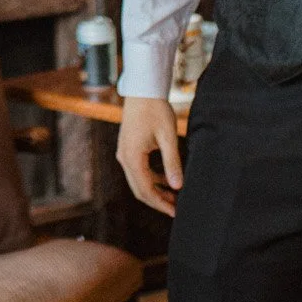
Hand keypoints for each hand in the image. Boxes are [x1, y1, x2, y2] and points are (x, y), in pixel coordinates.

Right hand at [117, 96, 182, 216]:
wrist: (143, 89)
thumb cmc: (156, 110)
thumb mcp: (168, 137)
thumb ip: (172, 163)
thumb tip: (178, 187)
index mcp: (132, 157)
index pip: (145, 189)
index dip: (161, 203)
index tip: (176, 212)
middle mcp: (124, 157)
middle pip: (139, 189)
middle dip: (157, 201)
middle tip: (176, 209)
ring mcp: (124, 153)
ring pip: (138, 181)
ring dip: (154, 191)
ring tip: (174, 197)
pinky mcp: (128, 148)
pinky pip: (138, 170)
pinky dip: (151, 179)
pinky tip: (165, 181)